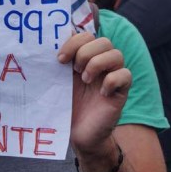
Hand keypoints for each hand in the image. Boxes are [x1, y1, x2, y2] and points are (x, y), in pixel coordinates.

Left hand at [58, 32, 130, 154]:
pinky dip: (112, 80)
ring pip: (117, 54)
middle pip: (104, 41)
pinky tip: (102, 93)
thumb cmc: (67, 108)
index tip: (60, 59)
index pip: (86, 35)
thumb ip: (58, 64)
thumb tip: (44, 46)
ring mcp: (112, 77)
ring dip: (98, 64)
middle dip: (86, 52)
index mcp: (84, 59)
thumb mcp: (59, 82)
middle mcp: (101, 65)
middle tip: (75, 71)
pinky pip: (126, 75)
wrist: (79, 135)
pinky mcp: (121, 92)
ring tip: (86, 80)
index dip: (74, 42)